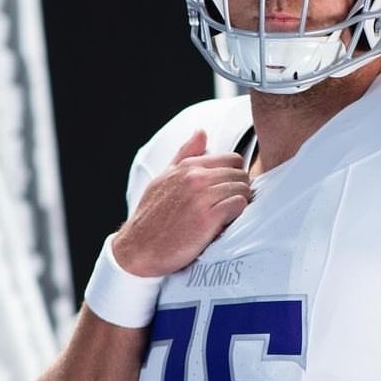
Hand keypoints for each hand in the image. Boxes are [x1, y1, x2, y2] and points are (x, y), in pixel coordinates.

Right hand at [112, 129, 251, 276]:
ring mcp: (201, 197)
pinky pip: (239, 204)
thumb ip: (185, 154)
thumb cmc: (152, 216)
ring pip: (243, 188)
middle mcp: (194, 177)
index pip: (232, 160)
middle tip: (231, 206)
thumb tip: (201, 132)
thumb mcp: (164, 179)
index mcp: (186, 167)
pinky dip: (238, 213)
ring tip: (228, 215)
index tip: (228, 190)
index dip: (235, 176)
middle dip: (240, 189)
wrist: (138, 248)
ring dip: (241, 202)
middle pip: (241, 174)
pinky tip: (226, 223)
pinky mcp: (207, 218)